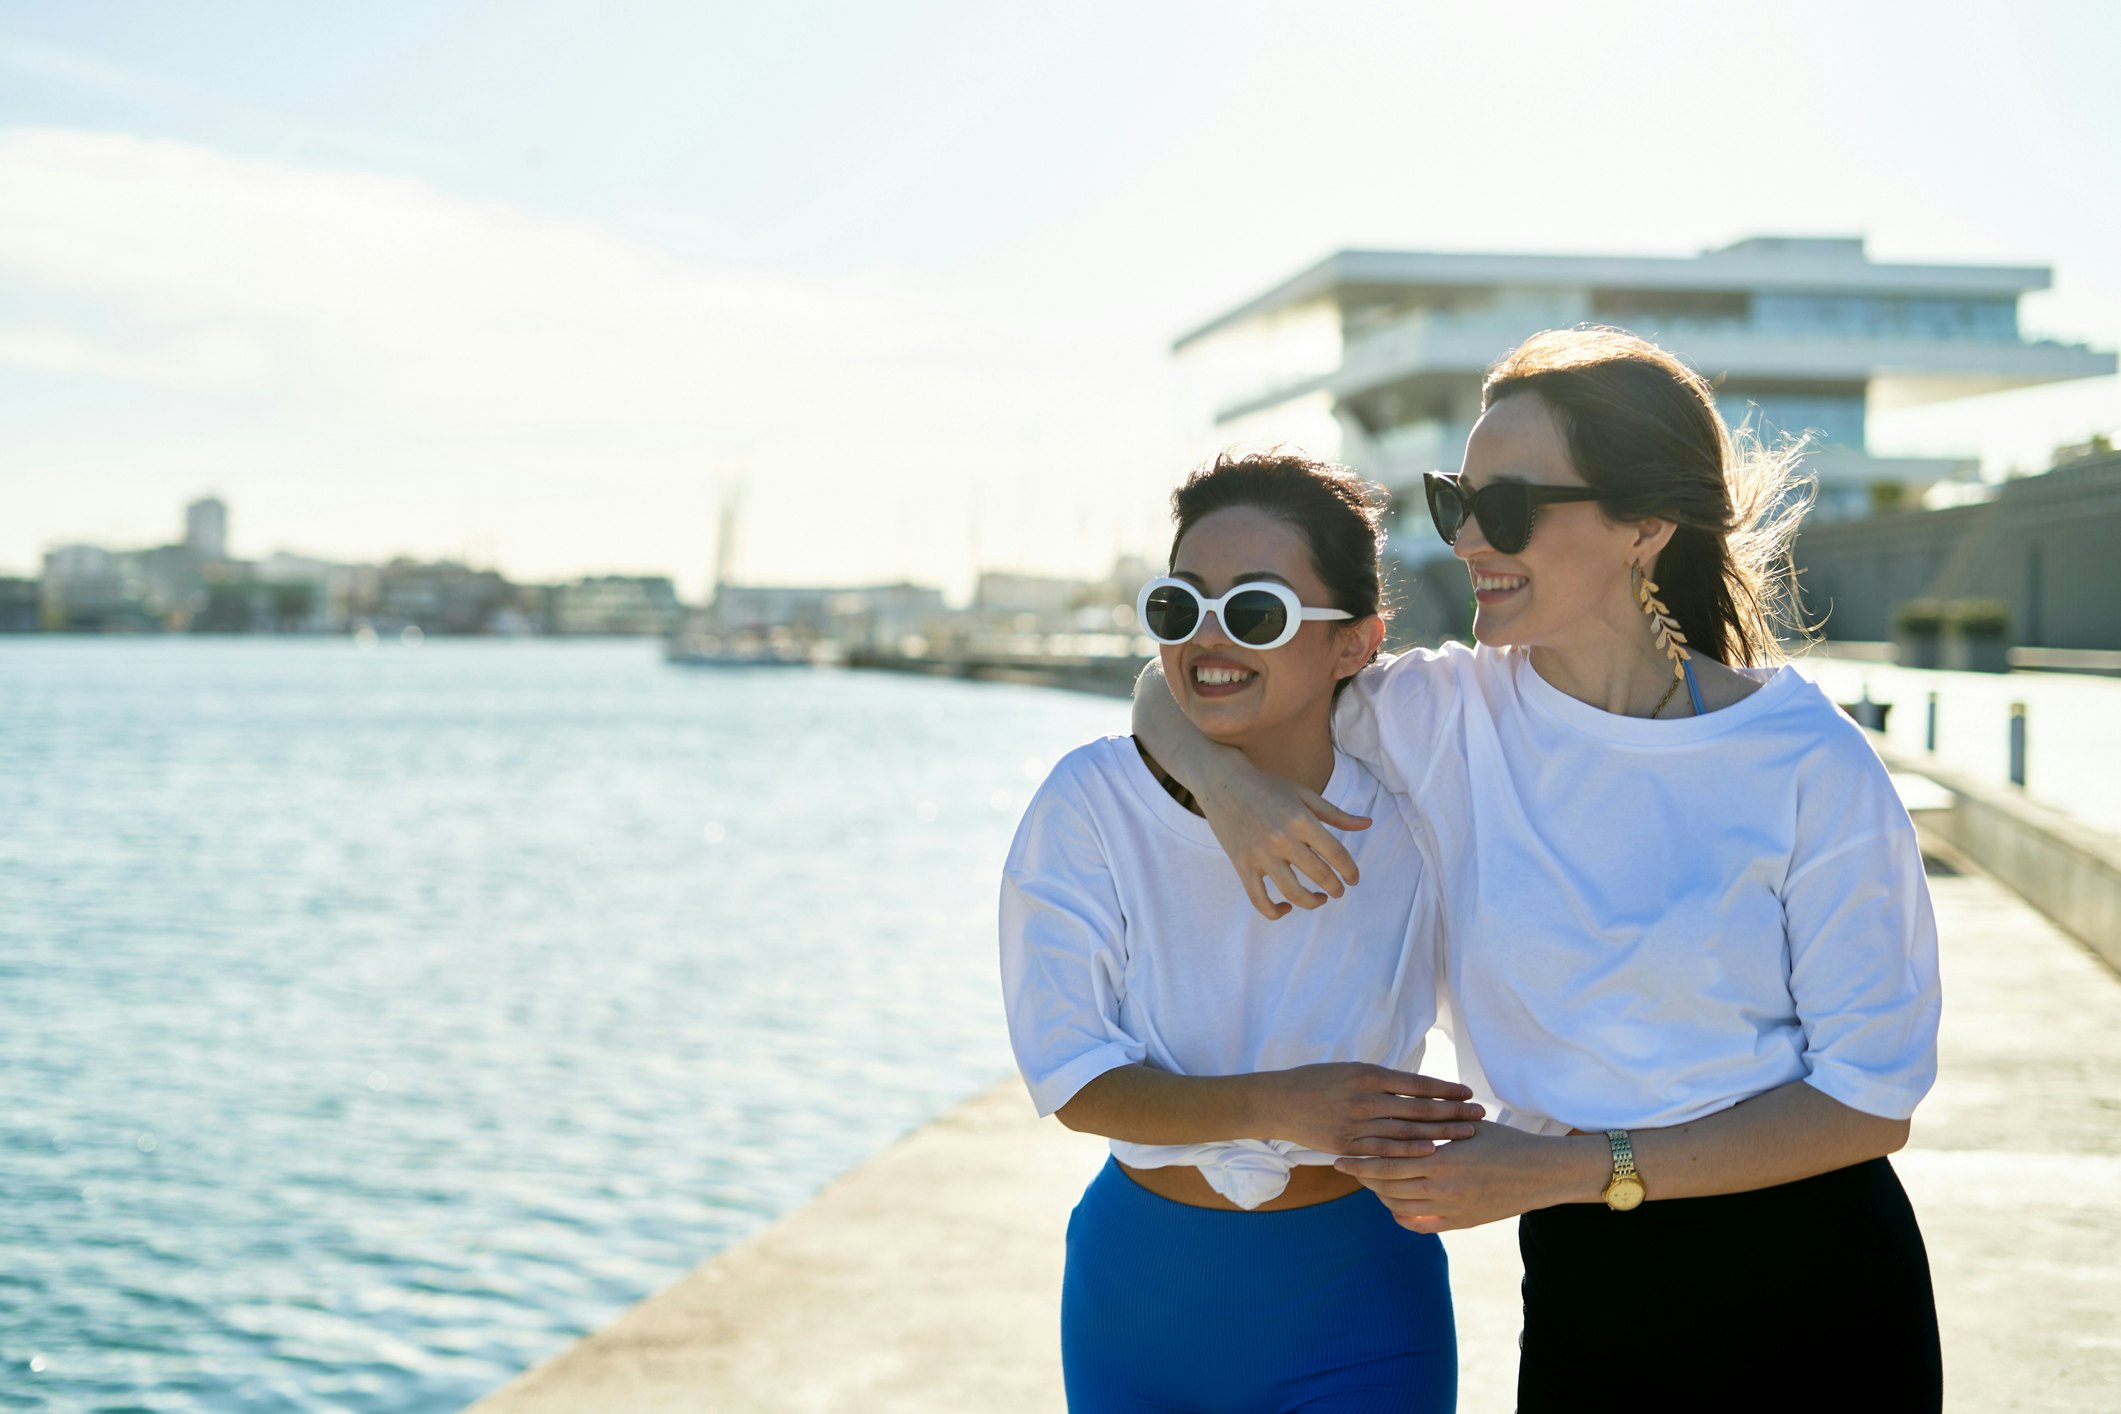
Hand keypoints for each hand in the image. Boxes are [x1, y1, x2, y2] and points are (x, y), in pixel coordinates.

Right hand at [1195, 756, 1372, 920]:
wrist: (1222, 781)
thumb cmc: (1266, 786)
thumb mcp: (1304, 795)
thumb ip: (1336, 815)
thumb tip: (1368, 824)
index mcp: (1302, 820)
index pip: (1336, 854)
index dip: (1350, 871)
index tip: (1353, 879)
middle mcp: (1283, 839)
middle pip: (1319, 875)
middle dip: (1335, 888)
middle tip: (1338, 891)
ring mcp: (1261, 854)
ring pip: (1293, 893)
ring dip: (1311, 902)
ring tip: (1318, 899)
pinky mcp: (1242, 865)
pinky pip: (1259, 900)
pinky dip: (1274, 912)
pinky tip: (1285, 907)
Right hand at [1255, 1064, 1482, 1158]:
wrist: (1278, 1101)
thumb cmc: (1316, 1081)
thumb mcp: (1350, 1071)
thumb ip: (1381, 1081)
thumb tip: (1416, 1089)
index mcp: (1368, 1075)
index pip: (1417, 1083)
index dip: (1446, 1089)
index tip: (1468, 1093)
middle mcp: (1366, 1098)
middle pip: (1419, 1107)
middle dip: (1453, 1111)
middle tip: (1480, 1114)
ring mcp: (1357, 1123)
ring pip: (1407, 1130)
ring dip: (1440, 1132)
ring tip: (1466, 1134)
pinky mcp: (1348, 1144)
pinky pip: (1385, 1149)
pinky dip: (1410, 1150)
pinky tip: (1431, 1151)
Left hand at [1334, 1122, 1604, 1232]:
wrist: (1541, 1174)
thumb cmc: (1506, 1142)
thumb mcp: (1468, 1126)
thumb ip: (1433, 1123)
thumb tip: (1400, 1110)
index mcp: (1441, 1160)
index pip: (1387, 1164)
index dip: (1360, 1162)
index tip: (1339, 1156)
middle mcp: (1442, 1189)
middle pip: (1387, 1187)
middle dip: (1364, 1177)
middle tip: (1348, 1166)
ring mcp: (1450, 1210)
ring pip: (1399, 1206)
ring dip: (1381, 1194)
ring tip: (1370, 1180)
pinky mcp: (1460, 1224)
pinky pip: (1420, 1224)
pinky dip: (1402, 1214)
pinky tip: (1395, 1203)